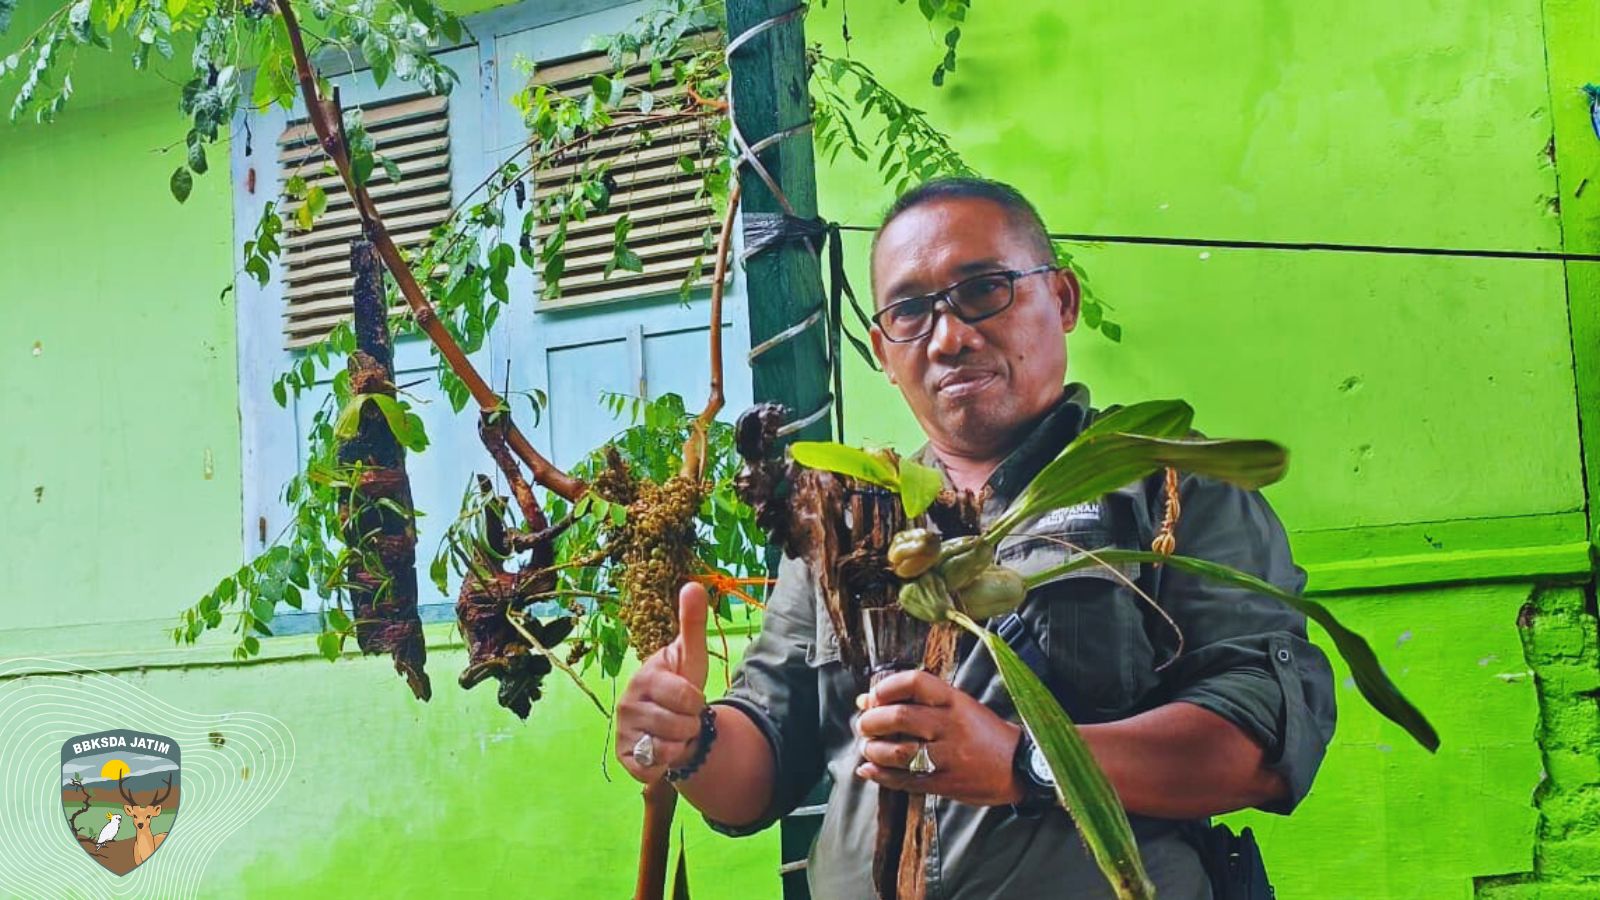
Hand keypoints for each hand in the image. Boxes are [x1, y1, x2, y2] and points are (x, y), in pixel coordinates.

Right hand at [615, 581, 709, 782]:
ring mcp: (623, 731)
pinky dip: (666, 764)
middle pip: (680, 725)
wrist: (673, 722)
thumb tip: (693, 584)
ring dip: (681, 744)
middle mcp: (627, 703)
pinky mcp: (625, 757)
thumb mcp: (692, 656)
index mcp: (645, 677)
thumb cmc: (682, 686)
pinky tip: (663, 751)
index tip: (691, 697)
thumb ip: (692, 623)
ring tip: (675, 732)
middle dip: (691, 725)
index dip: (697, 702)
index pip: (685, 696)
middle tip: (684, 718)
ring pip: (669, 748)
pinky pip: (654, 769)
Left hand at [854, 669, 1024, 806]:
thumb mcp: (959, 706)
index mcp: (955, 701)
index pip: (914, 682)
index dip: (886, 687)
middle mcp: (950, 725)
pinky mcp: (944, 782)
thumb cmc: (984, 733)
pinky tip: (869, 769)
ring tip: (868, 748)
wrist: (1018, 766)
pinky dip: (880, 775)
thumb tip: (867, 698)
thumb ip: (918, 701)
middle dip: (872, 721)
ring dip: (873, 750)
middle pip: (900, 717)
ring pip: (898, 752)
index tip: (874, 696)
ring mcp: (947, 756)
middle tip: (864, 725)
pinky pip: (904, 780)